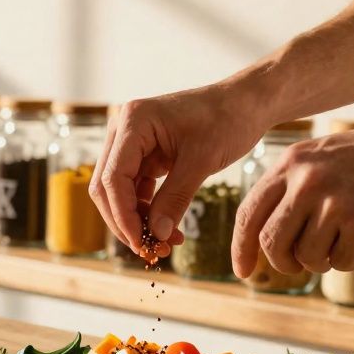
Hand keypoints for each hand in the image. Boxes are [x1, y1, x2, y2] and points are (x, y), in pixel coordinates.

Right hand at [90, 84, 268, 251]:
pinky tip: (168, 229)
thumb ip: (176, 198)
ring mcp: (132, 142)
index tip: (142, 243)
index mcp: (133, 122)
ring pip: (119, 192)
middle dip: (126, 221)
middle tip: (151, 250)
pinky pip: (136, 188)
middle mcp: (124, 130)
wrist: (246, 103)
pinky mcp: (144, 154)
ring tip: (165, 244)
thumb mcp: (202, 160)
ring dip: (138, 220)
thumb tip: (156, 235)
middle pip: (107, 186)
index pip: (113, 177)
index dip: (123, 215)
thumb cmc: (227, 119)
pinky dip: (148, 210)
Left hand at [231, 115, 353, 276]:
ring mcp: (334, 203)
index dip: (241, 247)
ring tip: (344, 239)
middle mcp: (306, 181)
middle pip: (271, 242)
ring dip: (322, 261)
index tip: (243, 271)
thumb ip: (294, 186)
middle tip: (299, 264)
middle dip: (282, 262)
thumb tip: (266, 237)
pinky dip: (351, 259)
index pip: (249, 213)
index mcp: (291, 162)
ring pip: (306, 258)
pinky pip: (341, 262)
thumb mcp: (326, 156)